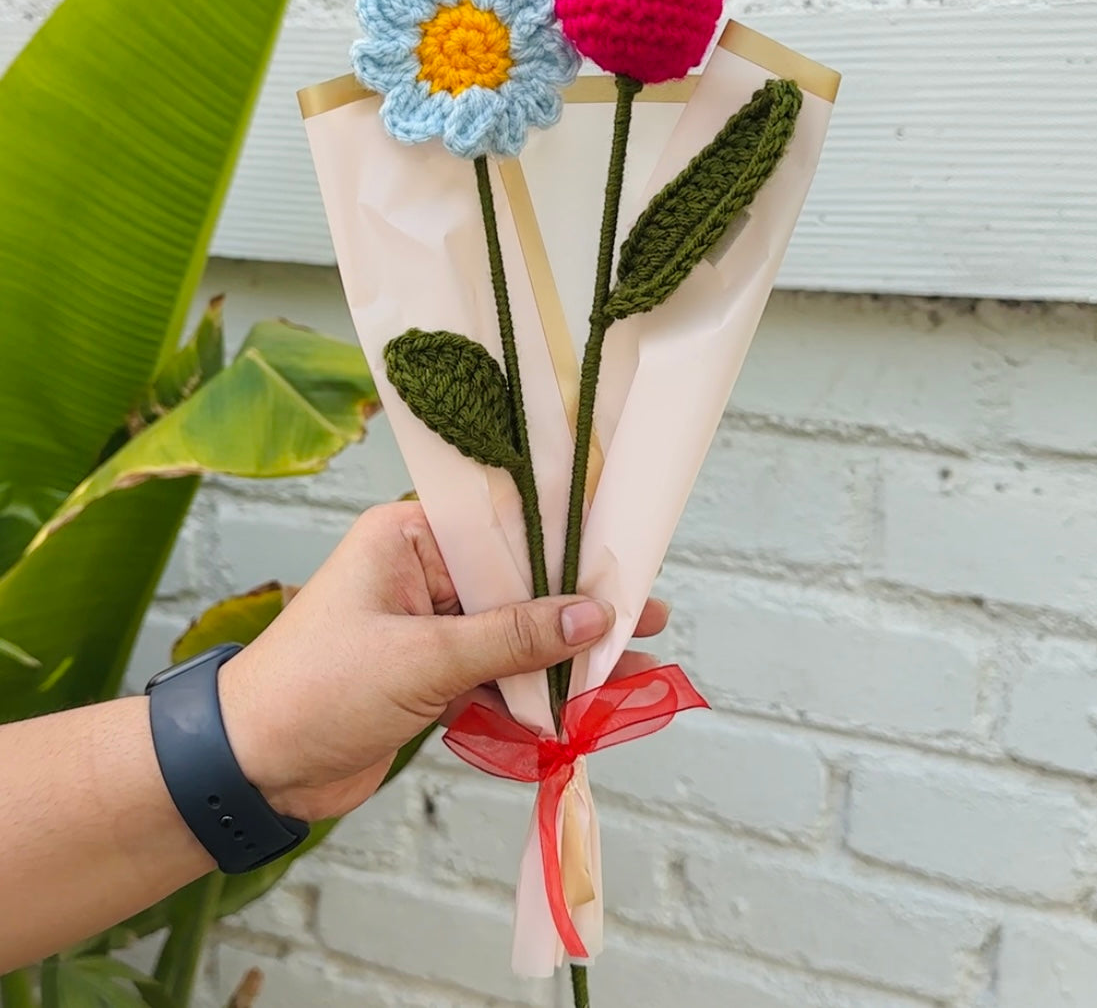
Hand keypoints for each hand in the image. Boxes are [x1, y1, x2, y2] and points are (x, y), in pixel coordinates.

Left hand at [217, 502, 668, 821]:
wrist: (251, 770)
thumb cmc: (318, 691)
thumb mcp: (422, 659)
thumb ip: (513, 638)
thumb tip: (594, 615)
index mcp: (408, 536)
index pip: (501, 524)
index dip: (565, 539)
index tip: (623, 550)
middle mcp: (421, 571)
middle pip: (516, 579)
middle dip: (577, 602)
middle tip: (646, 609)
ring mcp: (428, 625)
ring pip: (512, 630)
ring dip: (564, 652)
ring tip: (632, 661)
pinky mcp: (431, 674)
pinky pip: (496, 671)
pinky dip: (535, 688)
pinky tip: (583, 699)